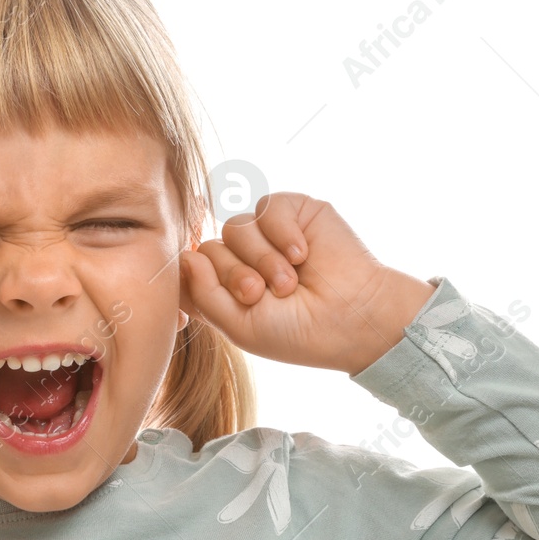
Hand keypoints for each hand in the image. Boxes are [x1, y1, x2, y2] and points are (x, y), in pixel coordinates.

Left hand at [178, 193, 435, 373]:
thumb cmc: (298, 332)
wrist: (353, 319)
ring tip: (289, 283)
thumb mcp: (240, 326)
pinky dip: (283, 233)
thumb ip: (203, 294)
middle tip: (263, 296)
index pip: (190, 270)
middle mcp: (241, 258)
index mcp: (224, 287)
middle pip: (210, 248)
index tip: (234, 303)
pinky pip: (268, 207)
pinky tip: (303, 255)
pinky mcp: (293, 213)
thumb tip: (185, 255)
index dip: (204, 282)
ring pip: (235, 227)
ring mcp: (266, 234)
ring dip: (263, 259)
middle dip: (236, 276)